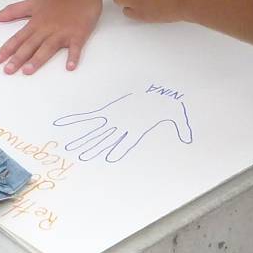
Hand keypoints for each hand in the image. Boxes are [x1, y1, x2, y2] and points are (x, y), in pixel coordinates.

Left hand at [0, 0, 103, 74]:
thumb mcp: (31, 3)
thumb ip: (12, 11)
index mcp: (35, 23)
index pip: (17, 38)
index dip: (6, 49)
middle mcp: (46, 29)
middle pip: (30, 45)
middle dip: (18, 58)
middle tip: (8, 70)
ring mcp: (62, 33)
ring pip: (47, 47)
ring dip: (38, 59)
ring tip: (28, 71)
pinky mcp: (77, 35)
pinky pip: (75, 47)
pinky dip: (73, 57)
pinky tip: (70, 67)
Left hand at [52, 91, 193, 162]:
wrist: (155, 94)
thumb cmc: (164, 104)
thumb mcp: (176, 114)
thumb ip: (181, 126)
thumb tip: (188, 137)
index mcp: (136, 129)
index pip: (126, 141)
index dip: (118, 149)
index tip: (109, 159)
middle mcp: (122, 127)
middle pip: (105, 140)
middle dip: (92, 147)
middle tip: (77, 157)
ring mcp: (114, 120)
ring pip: (96, 132)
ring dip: (83, 139)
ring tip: (70, 147)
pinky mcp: (109, 111)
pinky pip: (91, 117)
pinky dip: (78, 119)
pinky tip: (65, 123)